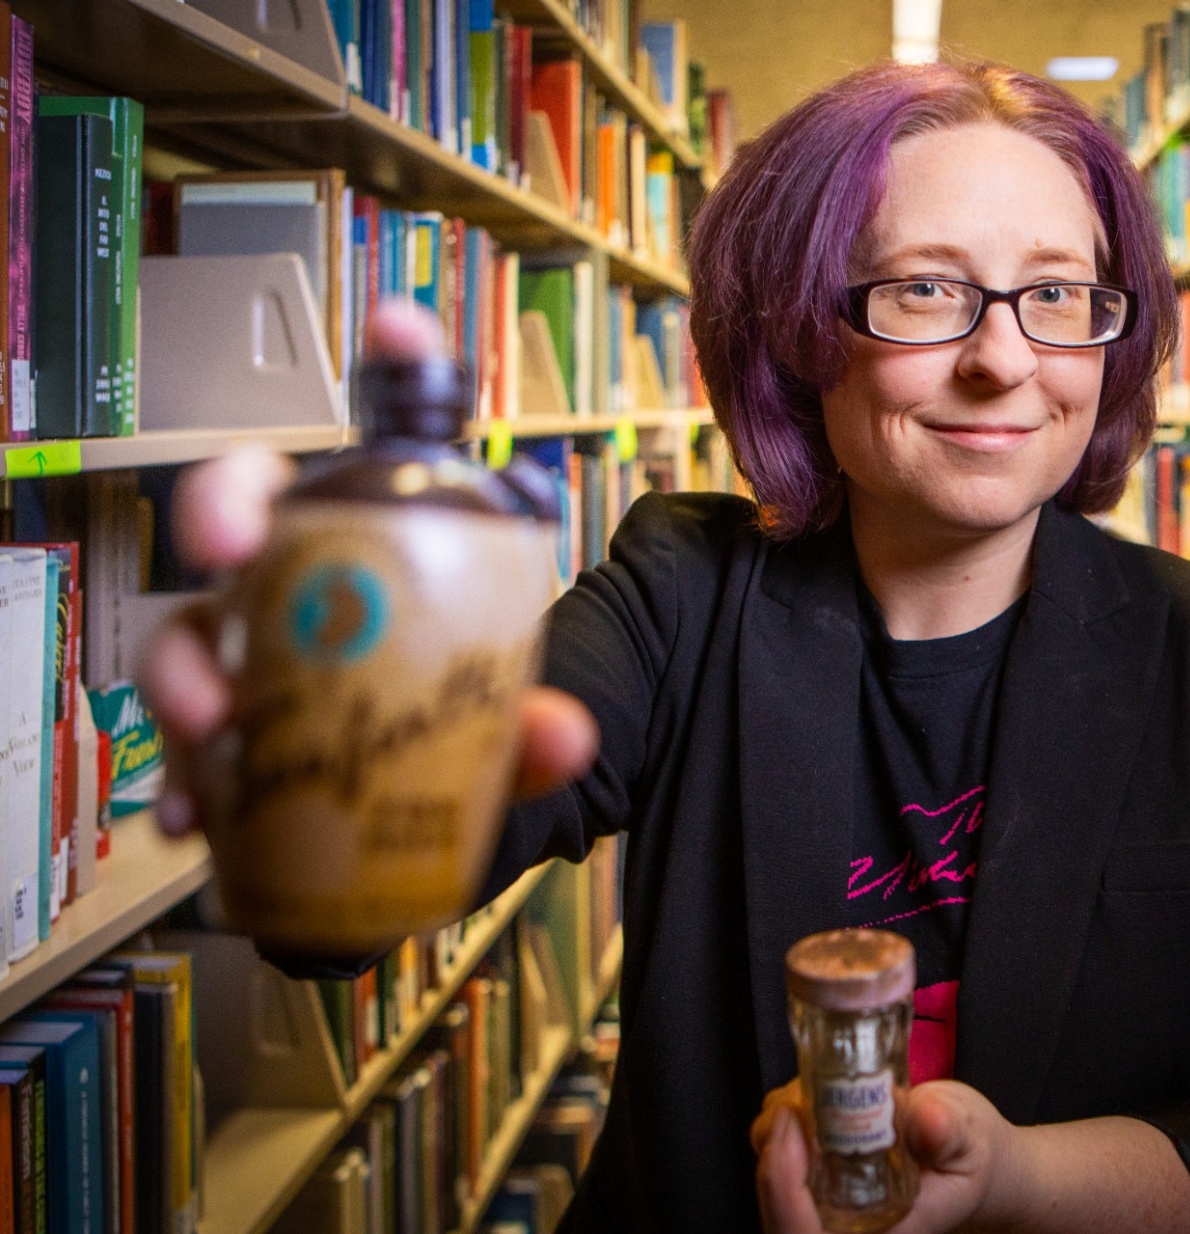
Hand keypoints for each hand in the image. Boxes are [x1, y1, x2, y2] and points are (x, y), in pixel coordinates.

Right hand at [138, 299, 599, 836]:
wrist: (418, 801)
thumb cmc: (443, 716)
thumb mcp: (498, 716)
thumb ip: (529, 722)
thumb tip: (564, 734)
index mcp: (370, 546)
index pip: (383, 442)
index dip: (393, 371)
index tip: (402, 322)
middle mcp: (291, 588)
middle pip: (236, 513)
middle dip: (220, 509)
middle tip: (228, 542)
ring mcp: (245, 659)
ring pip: (189, 636)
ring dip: (187, 669)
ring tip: (215, 719)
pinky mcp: (221, 744)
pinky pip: (184, 753)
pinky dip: (184, 787)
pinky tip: (192, 817)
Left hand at [752, 1077, 1021, 1233]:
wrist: (971, 1162)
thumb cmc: (970, 1158)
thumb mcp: (972, 1139)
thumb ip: (950, 1132)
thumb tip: (927, 1120)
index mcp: (882, 1232)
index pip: (806, 1232)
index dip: (783, 1186)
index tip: (791, 1125)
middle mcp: (847, 1226)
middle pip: (779, 1211)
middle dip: (773, 1151)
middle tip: (791, 1102)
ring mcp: (827, 1209)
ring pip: (772, 1181)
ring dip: (774, 1134)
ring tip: (803, 1093)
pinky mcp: (816, 1183)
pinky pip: (778, 1161)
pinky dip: (781, 1126)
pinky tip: (804, 1099)